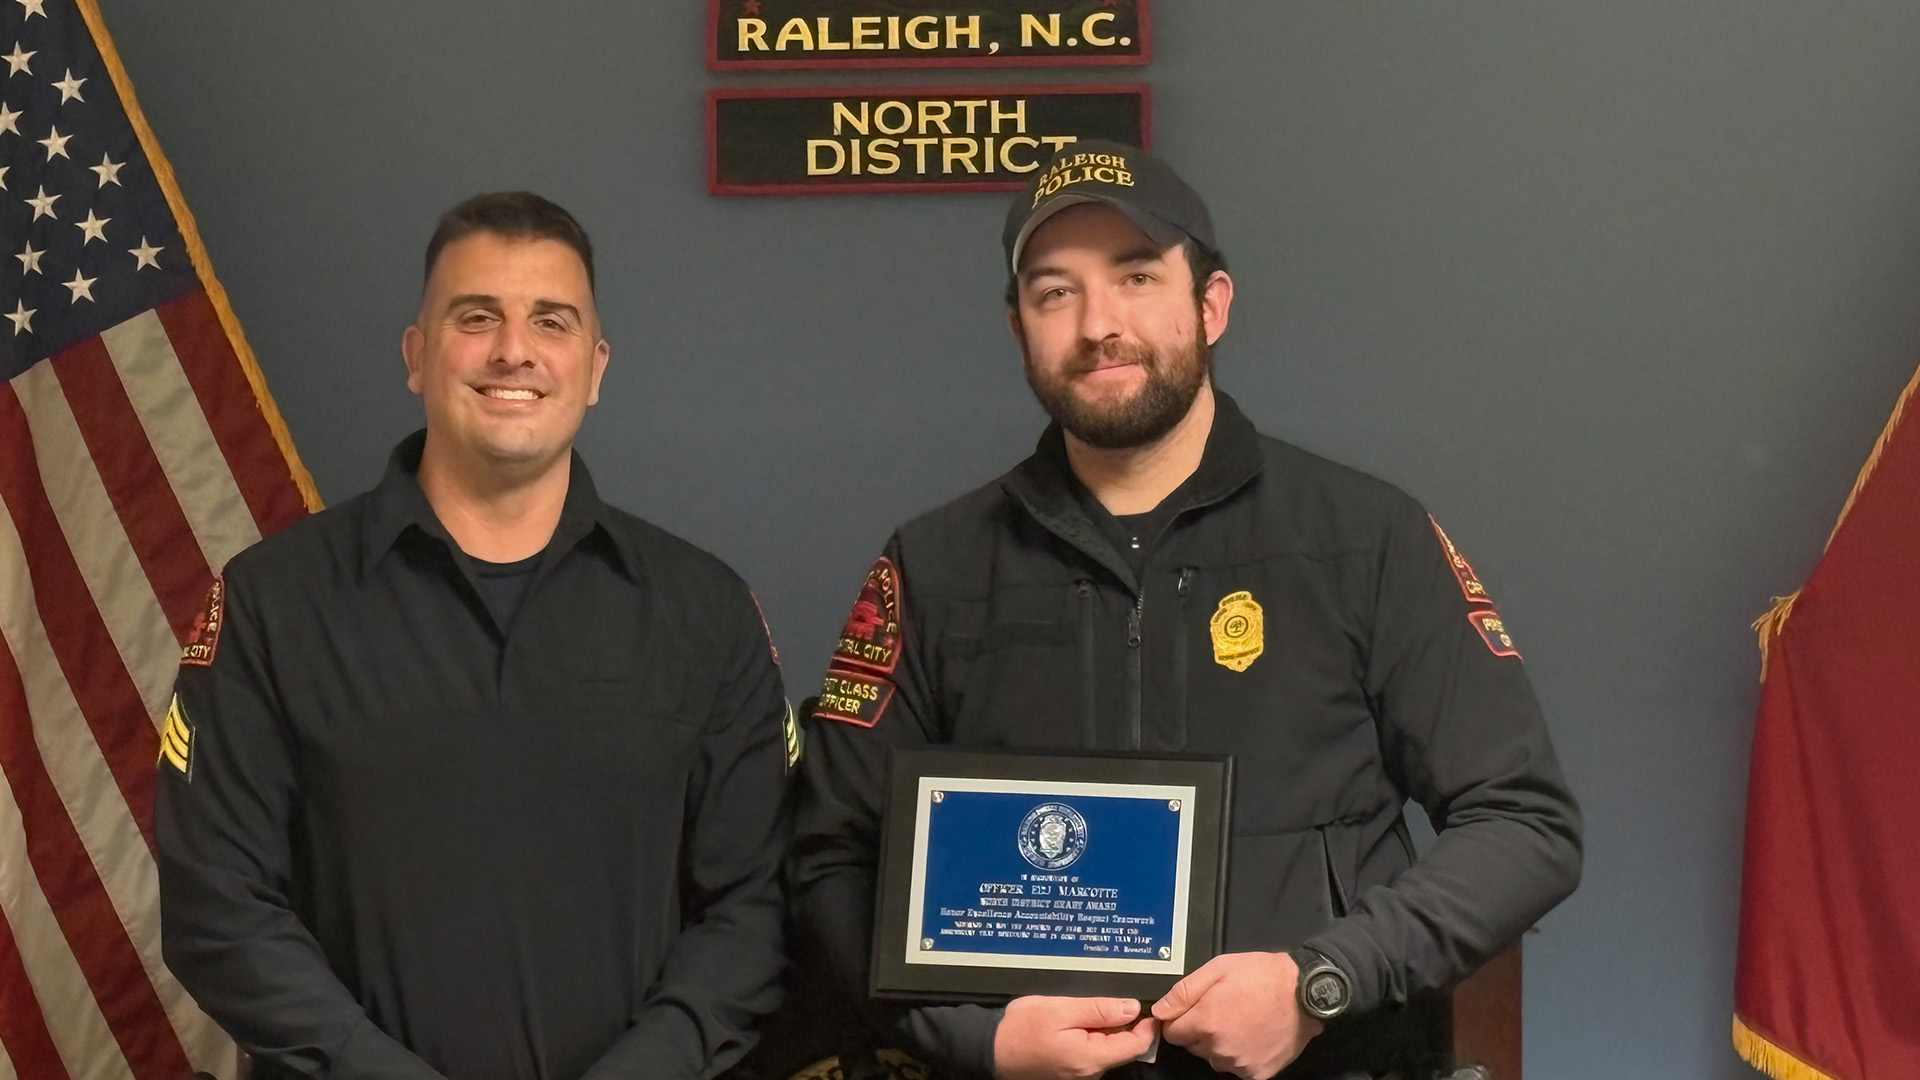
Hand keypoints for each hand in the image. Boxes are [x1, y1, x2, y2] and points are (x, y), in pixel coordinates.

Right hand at [992, 994, 1158, 1079]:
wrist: (990, 1049)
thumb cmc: (1022, 1028)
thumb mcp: (1061, 1009)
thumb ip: (1099, 1010)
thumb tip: (1132, 1008)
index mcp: (1092, 1058)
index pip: (1136, 1046)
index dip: (1146, 1025)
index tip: (1146, 1006)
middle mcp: (1090, 1073)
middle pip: (1122, 1048)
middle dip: (1120, 1024)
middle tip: (1103, 1002)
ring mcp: (1080, 1075)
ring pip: (1106, 1049)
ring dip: (1102, 1029)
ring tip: (1080, 1012)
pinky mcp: (1070, 1073)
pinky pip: (1091, 1053)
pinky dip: (1089, 1036)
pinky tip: (1072, 1023)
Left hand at [1151, 952, 1321, 1079]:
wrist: (1305, 992)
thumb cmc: (1262, 975)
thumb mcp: (1218, 969)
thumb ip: (1183, 992)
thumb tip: (1159, 1011)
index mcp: (1206, 1023)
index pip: (1172, 1032)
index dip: (1181, 1019)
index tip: (1195, 1009)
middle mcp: (1219, 1050)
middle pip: (1193, 1046)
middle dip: (1201, 1030)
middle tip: (1223, 1009)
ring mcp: (1239, 1064)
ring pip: (1214, 1058)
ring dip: (1220, 1044)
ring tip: (1241, 1021)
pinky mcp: (1257, 1074)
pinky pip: (1237, 1067)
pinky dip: (1240, 1054)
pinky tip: (1253, 1035)